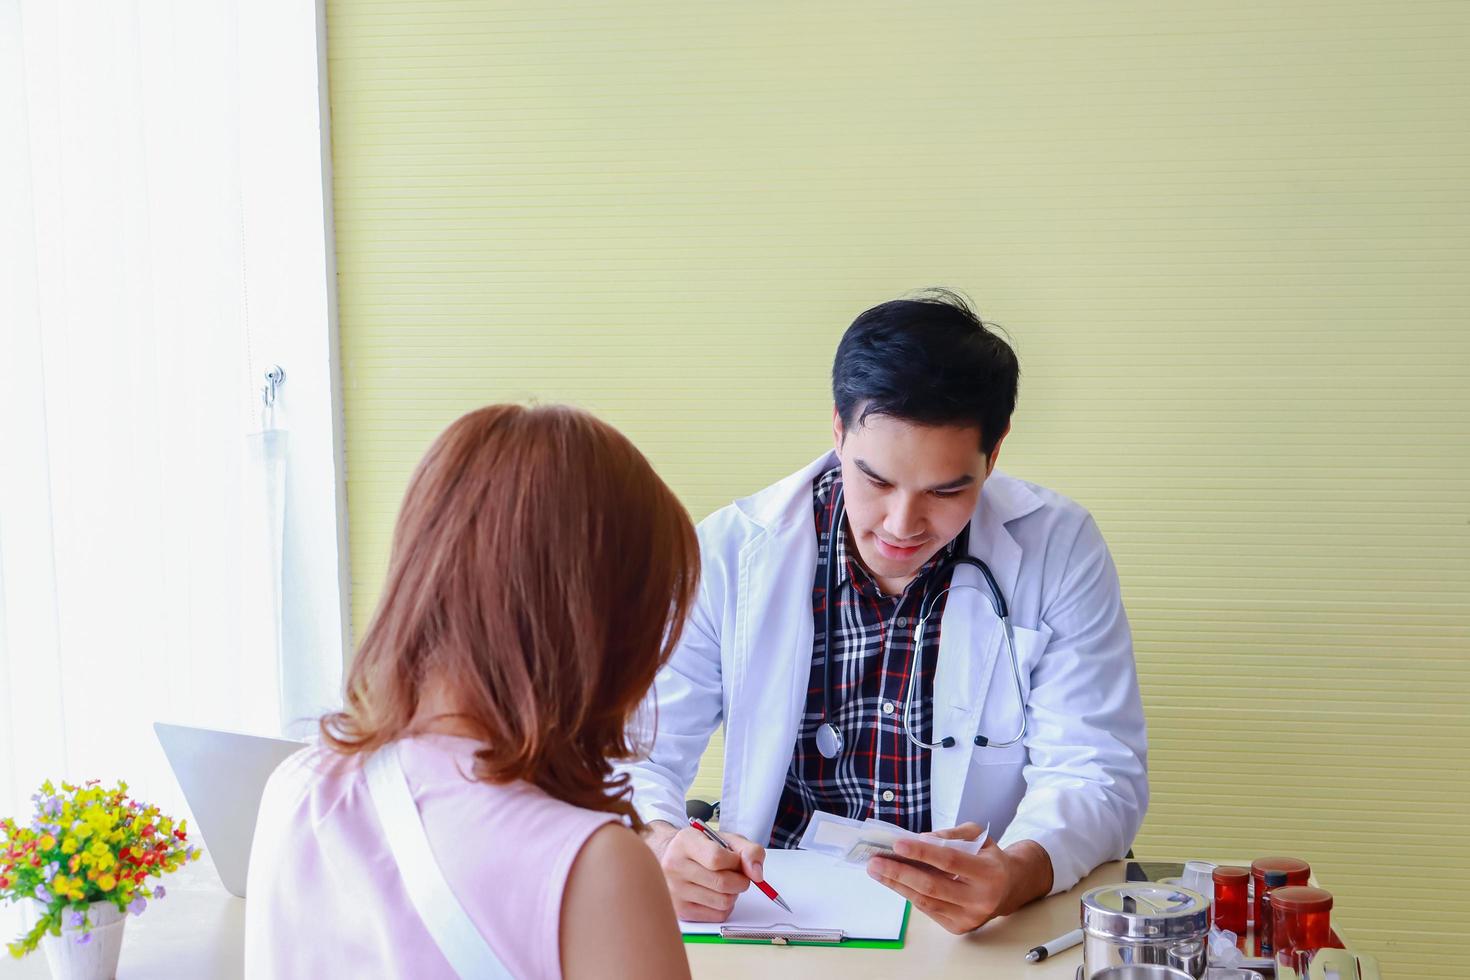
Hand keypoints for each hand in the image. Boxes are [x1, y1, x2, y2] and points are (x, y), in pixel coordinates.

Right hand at [645, 822, 765, 921]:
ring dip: (733, 894)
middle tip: (737, 874)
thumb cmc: (703, 848)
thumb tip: (757, 874)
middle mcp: (674, 866)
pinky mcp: (681, 911)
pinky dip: (726, 907)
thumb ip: (748, 851)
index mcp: (685, 843)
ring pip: (723, 902)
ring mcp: (675, 891)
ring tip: (725, 883)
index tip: (738, 861)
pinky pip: (718, 915)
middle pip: (723, 883)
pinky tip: (717, 894)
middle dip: (740, 880)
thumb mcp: (726, 839)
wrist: (672, 857)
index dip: (736, 862)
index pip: (717, 859)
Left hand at [865, 823, 1052, 934]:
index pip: (949, 861)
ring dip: (897, 884)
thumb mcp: (977, 836)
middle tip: (875, 861)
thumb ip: (950, 835)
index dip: (922, 852)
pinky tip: (895, 881)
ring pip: (925, 901)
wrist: (1011, 887)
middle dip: (899, 872)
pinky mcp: (959, 927)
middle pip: (932, 886)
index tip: (897, 843)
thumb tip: (921, 839)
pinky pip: (928, 909)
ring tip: (877, 870)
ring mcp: (970, 917)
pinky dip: (909, 893)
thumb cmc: (989, 858)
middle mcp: (981, 899)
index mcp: (989, 873)